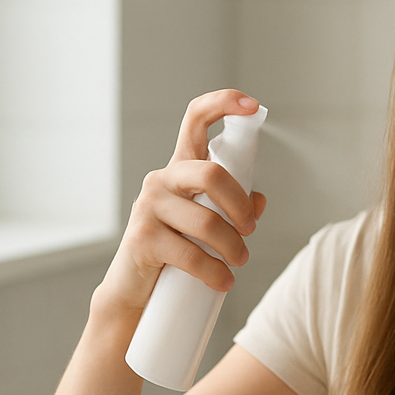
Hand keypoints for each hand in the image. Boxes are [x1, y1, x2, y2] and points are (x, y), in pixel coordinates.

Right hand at [97, 89, 268, 312]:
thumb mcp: (207, 226)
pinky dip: (214, 272)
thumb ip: (233, 208)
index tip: (252, 105)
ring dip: (233, 249)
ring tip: (237, 264)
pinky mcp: (142, 238)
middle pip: (211, 175)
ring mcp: (149, 207)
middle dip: (240, 207)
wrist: (135, 290)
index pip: (195, 120)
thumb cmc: (175, 252)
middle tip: (250, 231)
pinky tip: (223, 281)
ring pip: (207, 222)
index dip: (222, 104)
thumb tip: (259, 200)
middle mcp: (162, 180)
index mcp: (181, 169)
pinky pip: (190, 254)